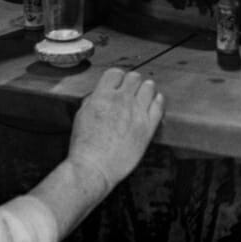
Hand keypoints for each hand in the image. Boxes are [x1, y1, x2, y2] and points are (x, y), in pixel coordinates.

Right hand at [67, 68, 164, 191]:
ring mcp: (137, 113)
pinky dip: (158, 101)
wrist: (94, 168)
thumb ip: (94, 99)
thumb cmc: (85, 146)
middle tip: (130, 91)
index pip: (115, 73)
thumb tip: (102, 93)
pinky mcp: (148, 127)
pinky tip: (154, 102)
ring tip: (143, 96)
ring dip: (145, 89)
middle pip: (134, 77)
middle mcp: (121, 100)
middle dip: (132, 83)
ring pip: (149, 87)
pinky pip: (159, 105)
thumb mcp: (82, 115)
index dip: (117, 78)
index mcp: (102, 96)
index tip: (118, 85)